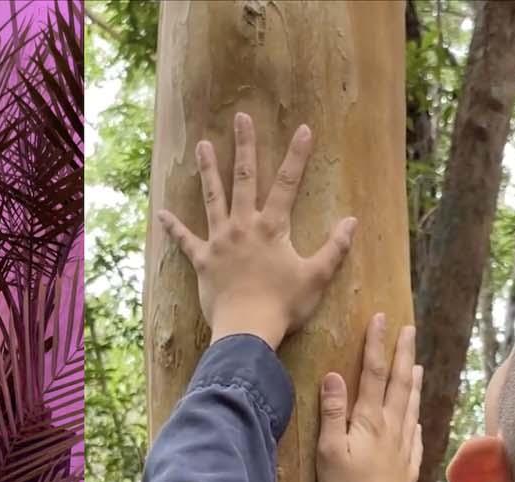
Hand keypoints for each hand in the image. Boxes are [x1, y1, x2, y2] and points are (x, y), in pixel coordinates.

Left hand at [156, 112, 357, 349]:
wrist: (248, 329)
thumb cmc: (285, 305)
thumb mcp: (317, 277)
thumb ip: (335, 248)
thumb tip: (352, 222)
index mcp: (272, 227)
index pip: (288, 184)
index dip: (297, 156)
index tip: (303, 129)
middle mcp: (244, 226)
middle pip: (245, 179)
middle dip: (245, 147)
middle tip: (241, 118)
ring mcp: (220, 241)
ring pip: (213, 198)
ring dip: (209, 170)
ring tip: (203, 145)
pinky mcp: (203, 261)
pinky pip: (185, 241)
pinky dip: (174, 228)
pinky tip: (163, 213)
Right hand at [316, 314, 423, 481]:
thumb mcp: (330, 451)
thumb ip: (332, 412)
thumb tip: (334, 375)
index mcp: (370, 420)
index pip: (374, 373)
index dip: (377, 344)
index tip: (380, 319)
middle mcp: (392, 427)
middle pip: (399, 383)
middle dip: (402, 353)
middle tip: (409, 329)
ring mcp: (404, 446)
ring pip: (411, 405)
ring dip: (413, 381)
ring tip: (417, 363)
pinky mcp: (409, 465)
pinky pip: (415, 434)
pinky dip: (416, 418)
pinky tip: (417, 417)